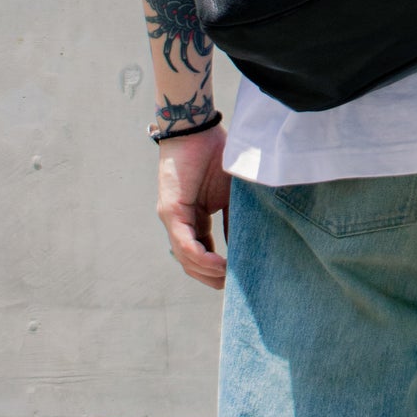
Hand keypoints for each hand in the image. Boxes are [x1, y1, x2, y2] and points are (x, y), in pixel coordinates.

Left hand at [157, 126, 230, 289]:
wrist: (198, 128)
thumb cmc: (215, 154)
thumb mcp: (231, 195)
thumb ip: (234, 220)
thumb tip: (246, 247)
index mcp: (193, 218)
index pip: (201, 253)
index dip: (217, 269)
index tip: (237, 278)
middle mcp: (179, 222)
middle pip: (191, 263)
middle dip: (211, 278)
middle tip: (234, 289)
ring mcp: (172, 218)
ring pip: (186, 258)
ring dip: (208, 273)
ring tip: (230, 281)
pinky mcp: (170, 211)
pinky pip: (185, 243)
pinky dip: (202, 258)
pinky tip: (221, 267)